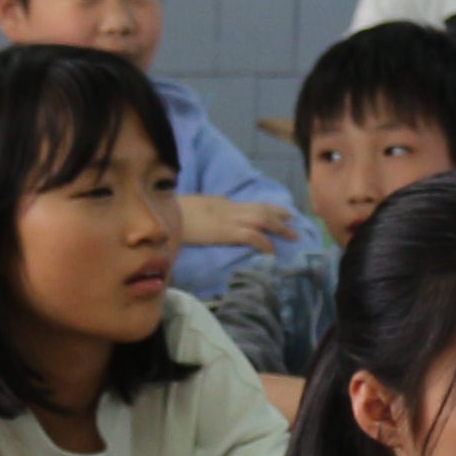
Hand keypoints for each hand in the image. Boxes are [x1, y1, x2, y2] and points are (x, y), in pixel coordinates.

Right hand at [180, 192, 302, 251]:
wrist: (163, 213)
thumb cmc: (170, 215)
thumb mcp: (190, 211)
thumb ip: (202, 215)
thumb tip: (205, 224)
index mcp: (219, 204)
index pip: (248, 205)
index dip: (265, 208)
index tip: (278, 212)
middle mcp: (228, 208)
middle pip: (260, 209)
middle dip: (279, 214)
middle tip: (293, 220)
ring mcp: (228, 219)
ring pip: (262, 219)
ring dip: (279, 227)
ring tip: (293, 235)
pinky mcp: (225, 232)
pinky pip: (252, 236)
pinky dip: (265, 243)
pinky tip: (272, 252)